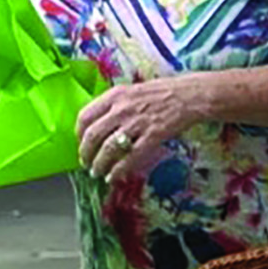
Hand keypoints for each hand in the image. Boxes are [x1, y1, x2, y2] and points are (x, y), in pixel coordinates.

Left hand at [77, 76, 197, 188]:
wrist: (189, 95)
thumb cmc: (162, 92)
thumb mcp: (132, 91)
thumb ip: (115, 105)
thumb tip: (99, 124)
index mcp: (115, 96)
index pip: (85, 116)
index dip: (78, 133)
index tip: (80, 143)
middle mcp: (122, 109)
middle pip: (93, 135)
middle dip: (86, 153)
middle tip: (86, 163)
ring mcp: (137, 123)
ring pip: (108, 149)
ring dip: (99, 164)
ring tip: (97, 173)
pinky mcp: (152, 136)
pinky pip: (130, 157)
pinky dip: (119, 170)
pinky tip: (114, 176)